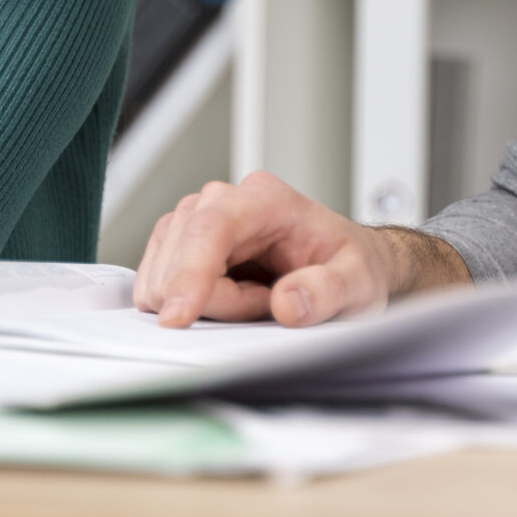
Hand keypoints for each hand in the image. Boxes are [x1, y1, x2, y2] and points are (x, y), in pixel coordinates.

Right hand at [133, 171, 465, 327]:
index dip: (189, 272)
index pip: (211, 227)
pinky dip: (187, 303)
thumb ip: (328, 292)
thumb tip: (287, 303)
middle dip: (215, 300)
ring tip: (253, 300)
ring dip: (202, 302)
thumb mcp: (358, 284)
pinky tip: (228, 301)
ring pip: (162, 272)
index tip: (178, 317)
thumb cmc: (350, 268)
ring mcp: (198, 219)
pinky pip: (157, 282)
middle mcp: (226, 199)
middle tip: (266, 305)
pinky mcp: (181, 244)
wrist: (346, 266)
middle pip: (181, 256)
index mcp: (266, 198)